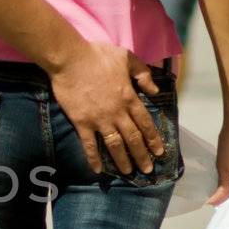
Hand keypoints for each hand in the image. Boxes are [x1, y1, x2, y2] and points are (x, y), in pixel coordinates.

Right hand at [49, 41, 163, 174]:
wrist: (70, 59)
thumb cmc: (98, 56)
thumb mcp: (127, 58)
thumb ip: (143, 73)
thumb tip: (154, 89)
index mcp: (129, 97)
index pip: (145, 123)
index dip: (153, 139)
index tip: (159, 151)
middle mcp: (117, 112)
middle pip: (133, 138)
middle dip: (142, 155)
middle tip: (147, 169)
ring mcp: (99, 119)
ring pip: (115, 145)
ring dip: (123, 160)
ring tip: (128, 172)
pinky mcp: (82, 122)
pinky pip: (89, 144)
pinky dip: (94, 158)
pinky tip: (98, 170)